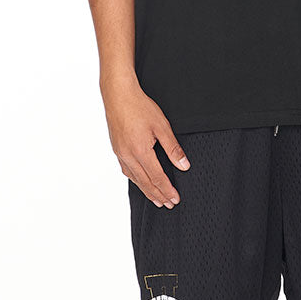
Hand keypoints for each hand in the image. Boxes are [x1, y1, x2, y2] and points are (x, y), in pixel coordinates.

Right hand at [101, 76, 189, 207]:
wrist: (118, 95)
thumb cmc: (139, 107)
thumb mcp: (162, 126)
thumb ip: (173, 148)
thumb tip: (183, 166)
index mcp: (141, 152)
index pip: (157, 178)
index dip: (167, 190)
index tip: (175, 199)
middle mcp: (128, 156)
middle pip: (145, 182)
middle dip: (158, 195)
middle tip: (168, 205)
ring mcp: (120, 153)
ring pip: (135, 179)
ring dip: (147, 190)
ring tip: (156, 198)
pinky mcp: (117, 149)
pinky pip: (127, 170)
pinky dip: (136, 180)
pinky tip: (140, 181)